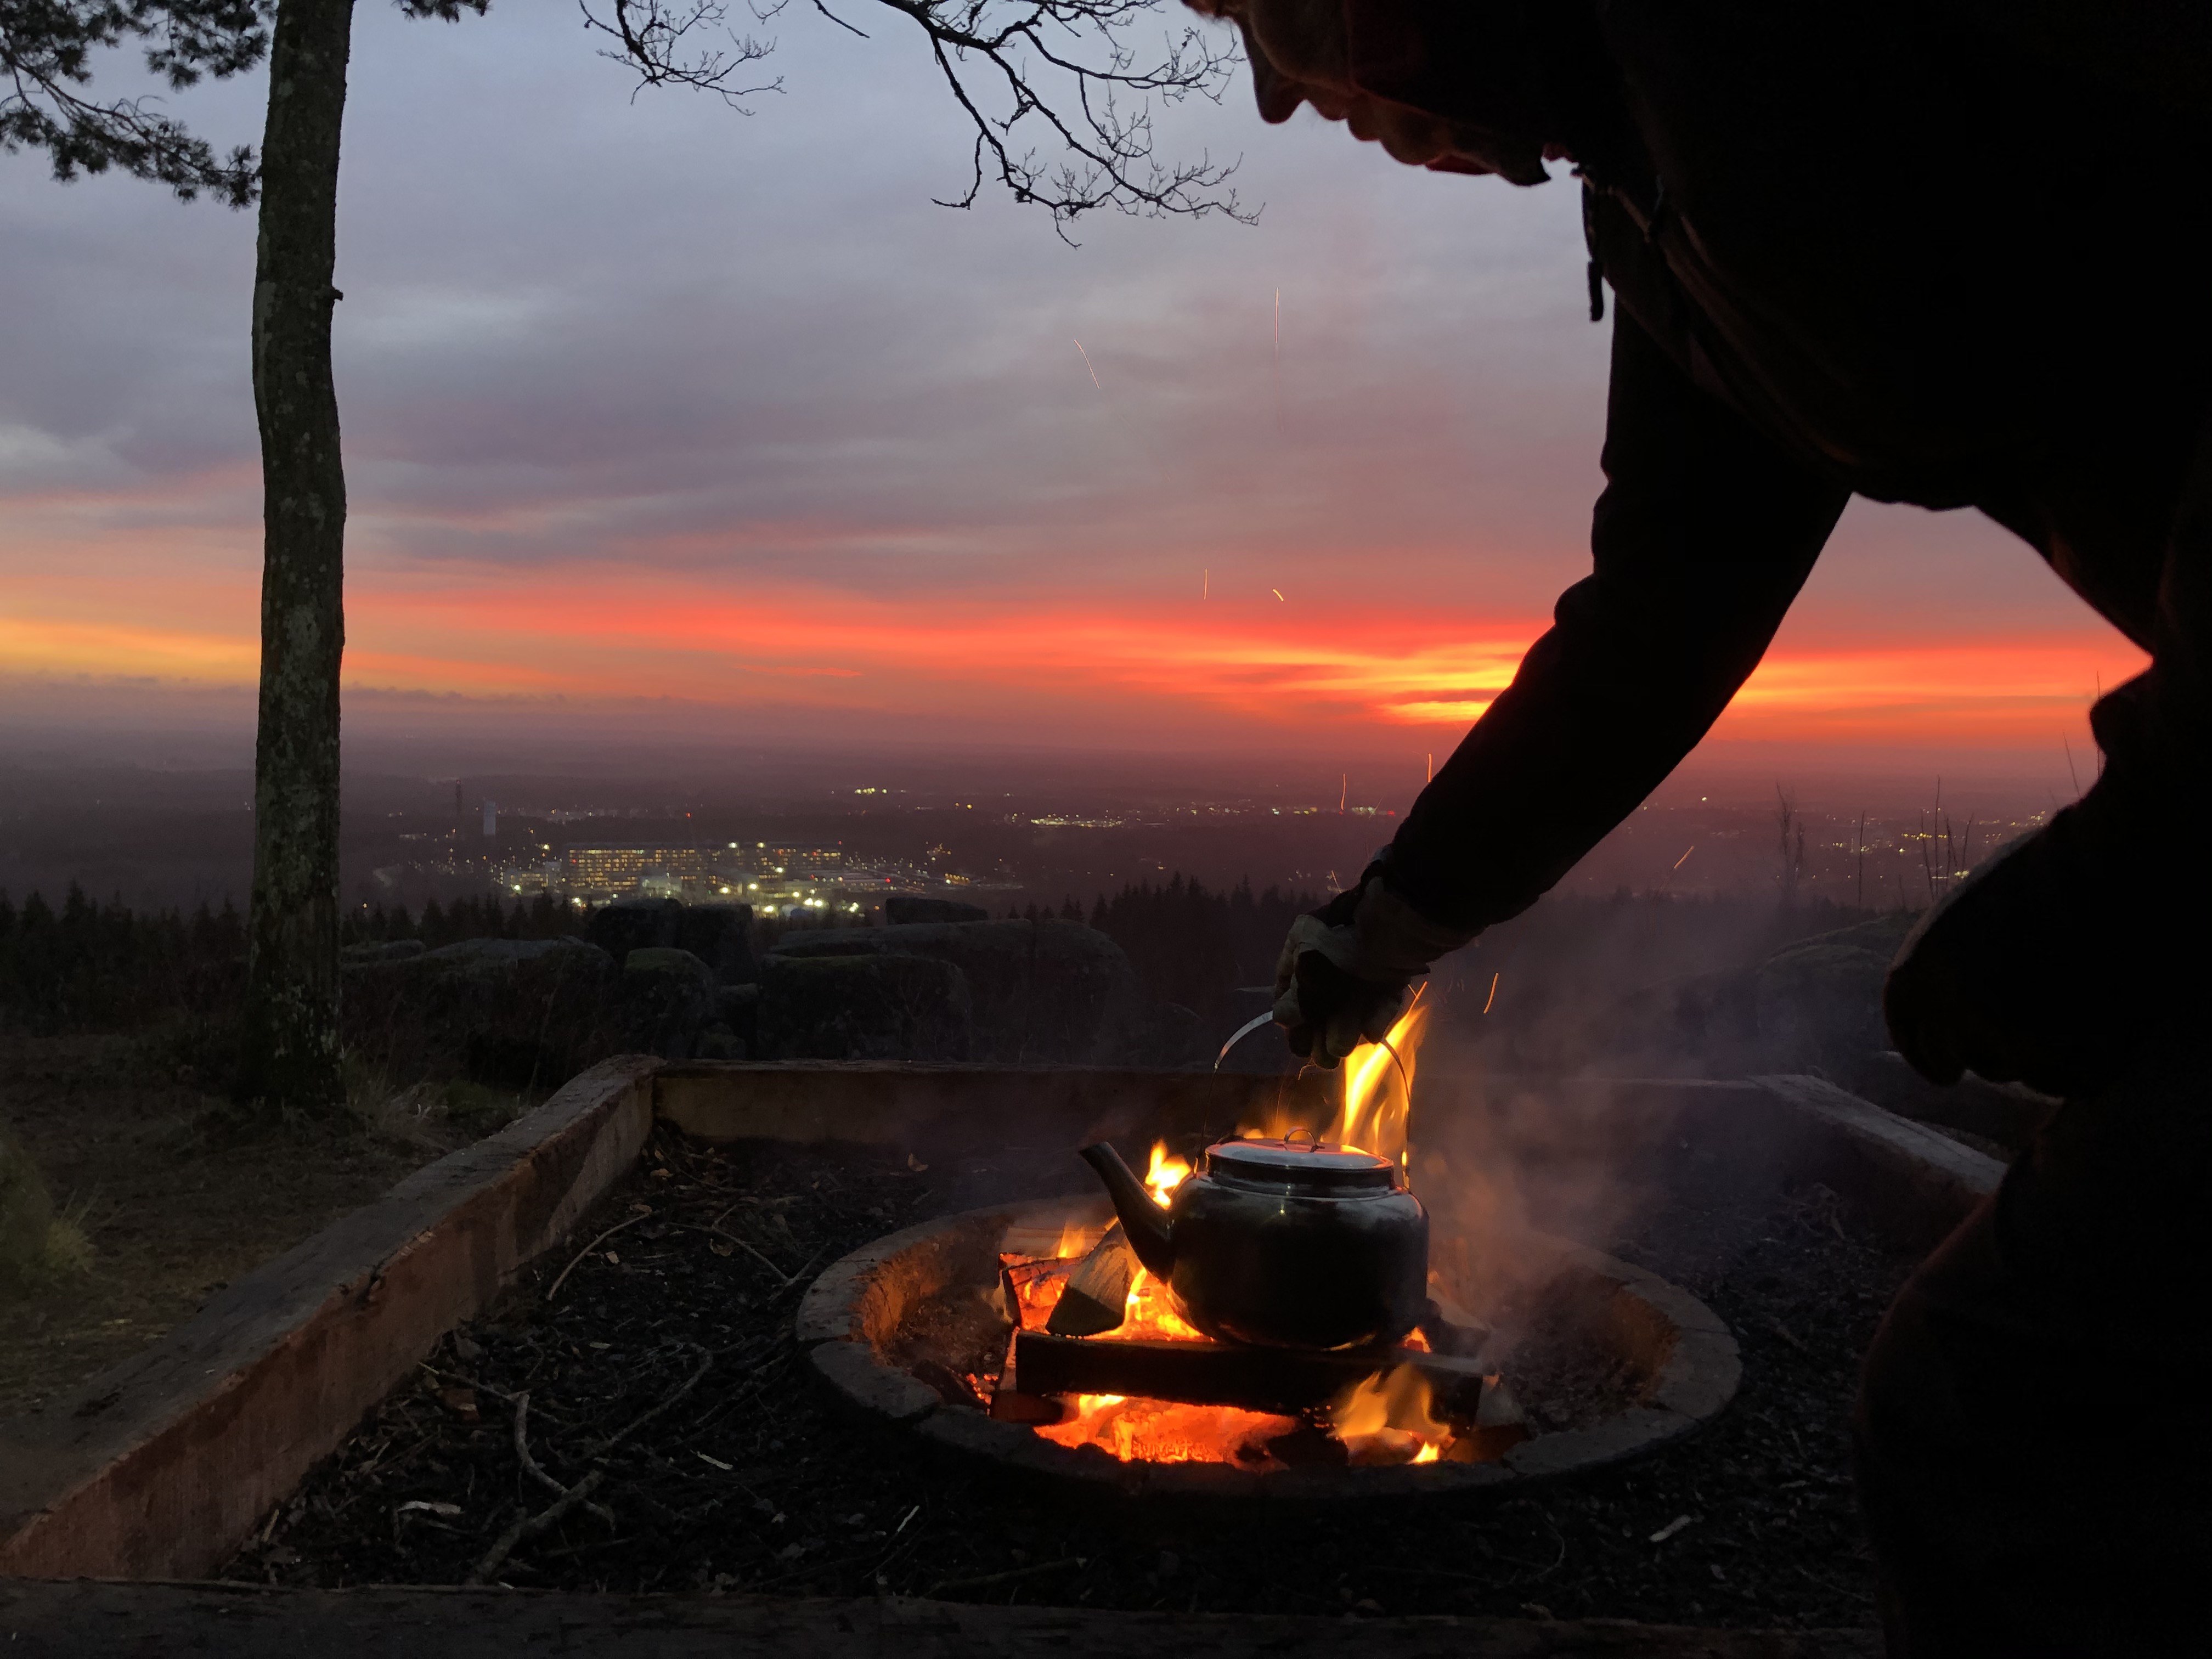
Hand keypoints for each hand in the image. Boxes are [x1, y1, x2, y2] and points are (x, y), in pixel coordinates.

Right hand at [1271, 875, 1474, 1068]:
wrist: (1399, 928)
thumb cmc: (1342, 947)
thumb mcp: (1308, 970)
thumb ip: (1296, 998)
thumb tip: (1282, 1019)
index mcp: (1304, 942)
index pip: (1288, 982)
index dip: (1289, 1011)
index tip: (1294, 1033)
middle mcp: (1331, 954)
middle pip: (1321, 999)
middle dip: (1319, 1030)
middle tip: (1322, 1057)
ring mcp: (1362, 965)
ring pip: (1351, 1004)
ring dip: (1344, 1029)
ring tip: (1340, 1050)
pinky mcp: (1390, 975)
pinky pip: (1379, 1000)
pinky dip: (1375, 1017)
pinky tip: (1371, 1034)